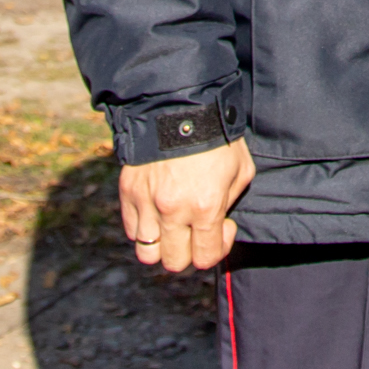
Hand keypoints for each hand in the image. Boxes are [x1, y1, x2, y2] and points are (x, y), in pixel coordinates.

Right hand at [119, 138, 254, 273]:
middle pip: (174, 262)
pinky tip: (157, 211)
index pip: (204, 258)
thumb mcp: (240, 170)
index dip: (216, 248)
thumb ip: (229, 202)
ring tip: (173, 225)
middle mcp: (172, 211)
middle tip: (196, 229)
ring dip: (163, 244)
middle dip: (188, 252)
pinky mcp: (128, 192)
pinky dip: (144, 228)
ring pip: (147, 253)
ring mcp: (146, 202)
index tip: (222, 225)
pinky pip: (132, 230)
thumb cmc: (217, 137)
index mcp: (205, 207)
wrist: (180, 106)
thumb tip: (218, 223)